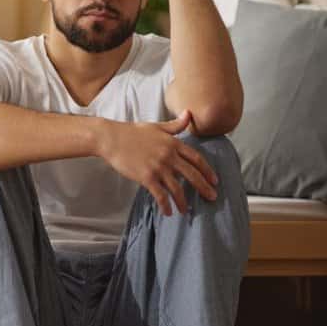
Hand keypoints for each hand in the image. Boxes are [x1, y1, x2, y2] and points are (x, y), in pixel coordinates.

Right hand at [96, 110, 218, 216]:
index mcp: (173, 143)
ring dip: (183, 201)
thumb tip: (189, 113)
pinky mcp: (146, 177)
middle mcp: (169, 156)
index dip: (207, 170)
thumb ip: (175, 124)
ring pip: (177, 188)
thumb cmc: (133, 132)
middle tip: (212, 198)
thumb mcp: (157, 126)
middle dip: (204, 187)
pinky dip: (165, 205)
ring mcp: (158, 167)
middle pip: (192, 175)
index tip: (215, 181)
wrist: (112, 138)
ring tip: (186, 210)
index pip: (196, 158)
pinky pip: (160, 195)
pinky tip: (167, 212)